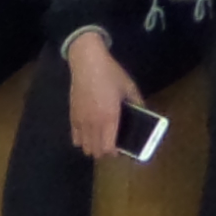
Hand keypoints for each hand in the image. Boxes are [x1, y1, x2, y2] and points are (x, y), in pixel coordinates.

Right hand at [67, 32, 145, 156]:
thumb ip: (137, 103)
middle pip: (96, 151)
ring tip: (100, 139)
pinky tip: (88, 134)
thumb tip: (144, 114)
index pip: (108, 147)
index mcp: (110, 117)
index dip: (114, 152)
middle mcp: (94, 123)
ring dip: (93, 147)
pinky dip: (81, 141)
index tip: (120, 150)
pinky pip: (75, 138)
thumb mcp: (129, 87)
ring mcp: (81, 121)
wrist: (88, 63)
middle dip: (104, 152)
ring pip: (84, 147)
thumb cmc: (111, 74)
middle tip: (112, 144)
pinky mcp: (72, 117)